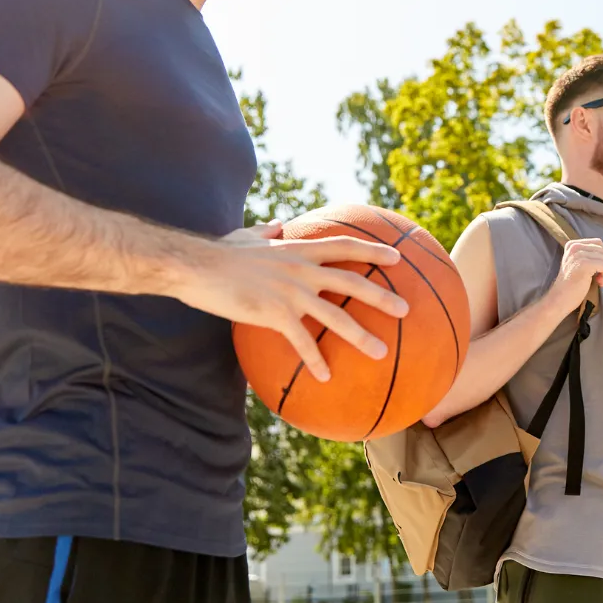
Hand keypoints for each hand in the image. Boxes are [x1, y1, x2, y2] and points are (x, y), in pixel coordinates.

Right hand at [176, 223, 410, 382]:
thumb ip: (266, 232)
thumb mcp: (246, 235)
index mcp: (298, 250)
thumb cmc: (219, 252)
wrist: (196, 266)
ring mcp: (291, 293)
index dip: (373, 251)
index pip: (345, 246)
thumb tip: (276, 225)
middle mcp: (302, 270)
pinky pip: (302, 342)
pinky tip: (326, 376)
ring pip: (336, 317)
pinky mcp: (275, 314)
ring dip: (361, 336)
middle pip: (353, 282)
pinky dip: (315, 360)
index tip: (397, 257)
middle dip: (382, 296)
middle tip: (406, 309)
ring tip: (382, 352)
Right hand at [547, 238, 602, 309]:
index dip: (602, 257)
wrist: (559, 299)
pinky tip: (599, 282)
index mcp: (572, 245)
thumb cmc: (570, 285)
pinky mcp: (584, 264)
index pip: (598, 242)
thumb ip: (586, 255)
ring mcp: (578, 255)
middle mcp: (574, 246)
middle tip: (599, 277)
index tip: (597, 270)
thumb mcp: (576, 263)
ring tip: (599, 280)